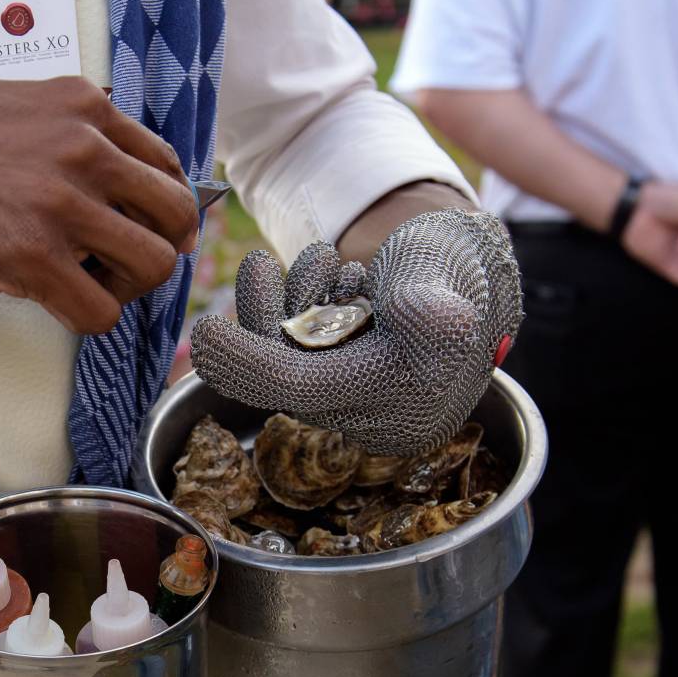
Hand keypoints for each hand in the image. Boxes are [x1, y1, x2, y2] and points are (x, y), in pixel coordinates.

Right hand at [0, 77, 198, 334]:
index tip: (141, 230)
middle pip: (174, 215)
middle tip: (117, 267)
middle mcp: (83, 147)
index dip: (160, 208)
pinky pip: (100, 312)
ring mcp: (60, 203)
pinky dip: (86, 319)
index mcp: (81, 105)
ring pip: (151, 266)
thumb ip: (64, 129)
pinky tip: (55, 304)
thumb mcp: (7, 104)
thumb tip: (107, 170)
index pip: (166, 164)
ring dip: (125, 288)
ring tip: (84, 286)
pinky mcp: (31, 257)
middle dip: (154, 249)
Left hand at [191, 210, 524, 455]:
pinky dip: (301, 309)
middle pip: (284, 374)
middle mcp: (374, 418)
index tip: (201, 334)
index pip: (300, 390)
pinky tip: (330, 273)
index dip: (245, 363)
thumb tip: (418, 314)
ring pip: (288, 360)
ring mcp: (358, 400)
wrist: (477, 267)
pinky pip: (298, 351)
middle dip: (264, 316)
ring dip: (289, 303)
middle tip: (257, 263)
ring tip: (324, 258)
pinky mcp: (345, 380)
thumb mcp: (450, 279)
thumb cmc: (460, 268)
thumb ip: (432, 304)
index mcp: (401, 410)